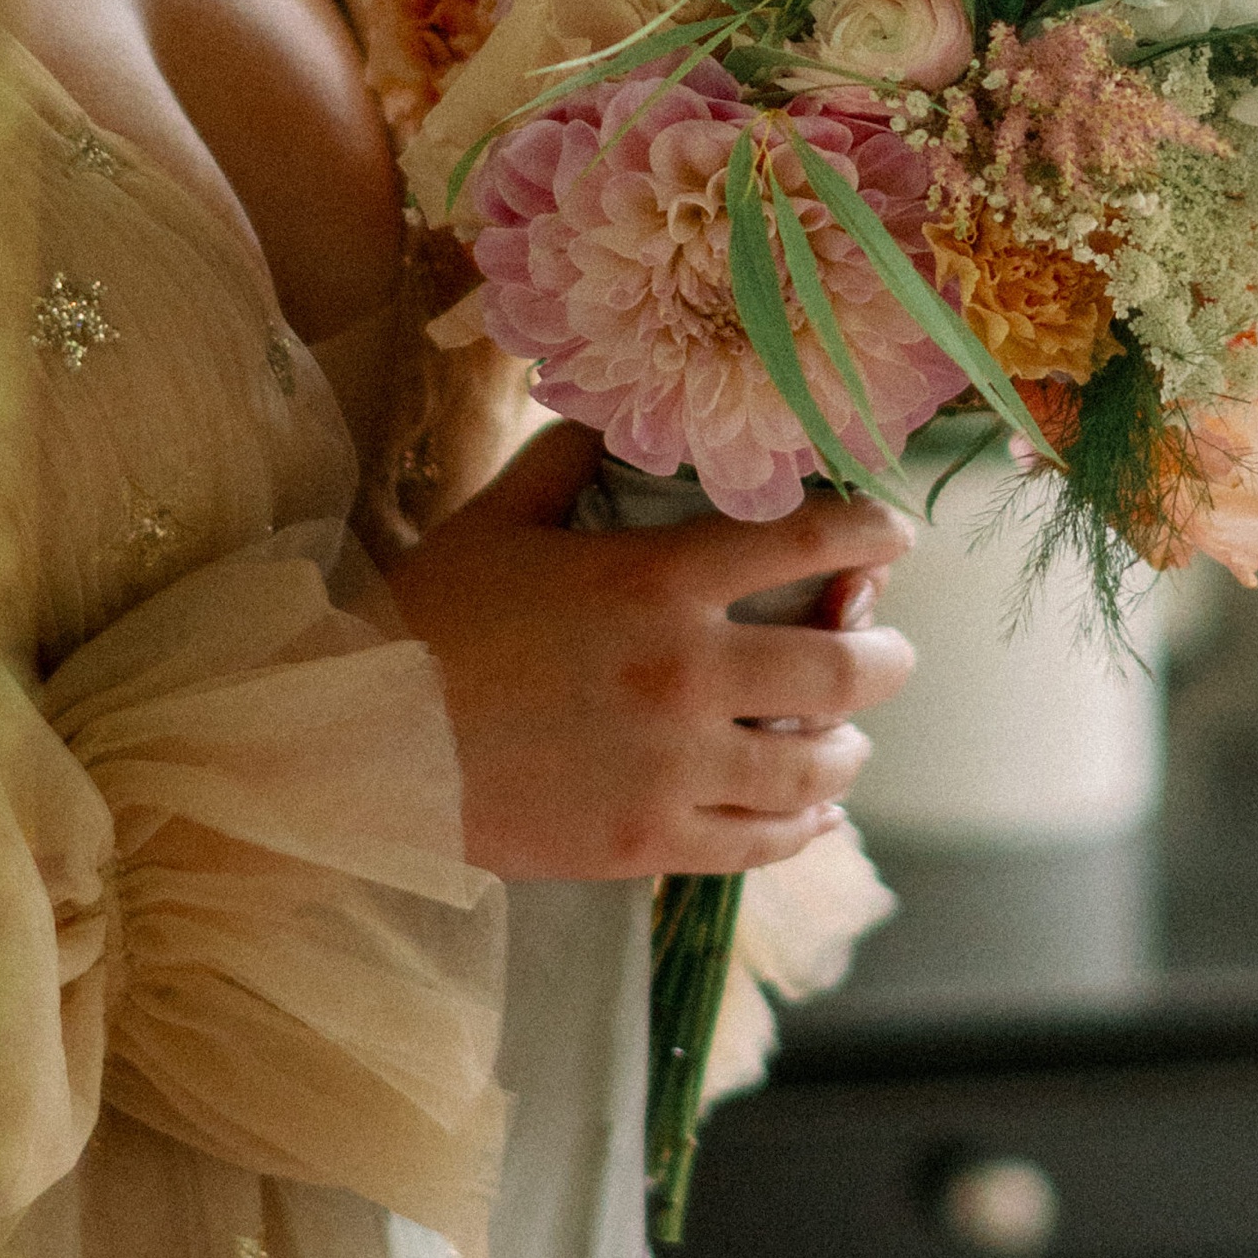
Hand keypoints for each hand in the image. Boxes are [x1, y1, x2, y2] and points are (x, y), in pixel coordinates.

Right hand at [391, 421, 915, 885]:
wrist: (364, 741)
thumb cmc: (430, 618)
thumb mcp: (502, 515)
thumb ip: (571, 457)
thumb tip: (617, 415)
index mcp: (657, 579)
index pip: (806, 543)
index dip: (870, 535)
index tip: (894, 537)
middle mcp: (685, 672)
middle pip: (840, 668)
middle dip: (886, 657)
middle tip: (890, 654)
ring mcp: (673, 768)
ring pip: (813, 766)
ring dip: (848, 748)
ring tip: (847, 740)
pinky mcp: (648, 841)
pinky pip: (759, 842)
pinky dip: (800, 826)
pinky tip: (808, 815)